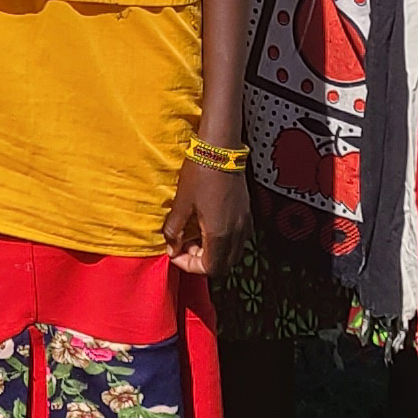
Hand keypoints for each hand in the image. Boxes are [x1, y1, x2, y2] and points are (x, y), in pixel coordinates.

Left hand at [164, 152, 250, 278]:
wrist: (221, 148)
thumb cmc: (200, 173)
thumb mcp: (181, 203)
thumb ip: (174, 230)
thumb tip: (171, 247)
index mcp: (219, 234)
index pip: (209, 268)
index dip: (189, 265)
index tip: (175, 253)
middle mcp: (236, 233)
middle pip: (223, 265)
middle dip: (202, 262)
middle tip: (184, 247)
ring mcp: (244, 223)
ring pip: (232, 252)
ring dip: (213, 252)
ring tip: (195, 236)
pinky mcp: (246, 213)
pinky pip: (237, 238)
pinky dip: (223, 240)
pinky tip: (208, 225)